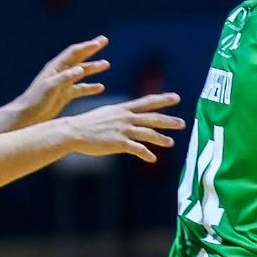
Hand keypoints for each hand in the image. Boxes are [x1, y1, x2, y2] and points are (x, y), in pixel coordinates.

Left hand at [10, 36, 111, 126]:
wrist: (28, 115)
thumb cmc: (36, 99)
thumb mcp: (50, 87)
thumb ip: (65, 77)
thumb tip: (81, 69)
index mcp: (56, 67)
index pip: (74, 52)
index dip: (87, 46)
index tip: (99, 42)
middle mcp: (61, 72)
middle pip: (79, 57)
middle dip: (92, 49)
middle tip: (104, 41)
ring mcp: (64, 83)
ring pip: (82, 72)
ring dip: (94, 68)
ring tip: (107, 64)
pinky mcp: (65, 94)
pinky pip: (81, 89)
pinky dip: (91, 87)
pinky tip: (101, 87)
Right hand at [64, 92, 184, 162]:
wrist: (74, 131)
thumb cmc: (88, 124)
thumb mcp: (107, 114)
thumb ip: (121, 115)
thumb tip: (130, 116)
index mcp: (123, 109)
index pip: (147, 102)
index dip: (163, 100)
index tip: (176, 98)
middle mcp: (126, 117)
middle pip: (152, 118)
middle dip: (168, 120)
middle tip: (182, 123)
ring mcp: (123, 130)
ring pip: (148, 134)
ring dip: (161, 139)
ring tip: (171, 143)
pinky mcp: (119, 143)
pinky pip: (138, 149)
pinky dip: (147, 154)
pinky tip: (152, 158)